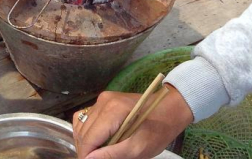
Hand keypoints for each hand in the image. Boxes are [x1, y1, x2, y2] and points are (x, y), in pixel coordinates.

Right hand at [73, 88, 192, 158]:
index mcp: (112, 112)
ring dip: (85, 141)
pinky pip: (88, 117)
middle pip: (82, 131)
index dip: (86, 155)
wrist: (170, 108)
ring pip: (81, 123)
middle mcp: (103, 102)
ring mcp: (103, 99)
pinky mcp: (105, 99)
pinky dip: (89, 131)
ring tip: (97, 153)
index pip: (88, 138)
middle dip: (85, 150)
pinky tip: (98, 141)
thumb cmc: (158, 130)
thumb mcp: (138, 148)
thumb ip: (112, 154)